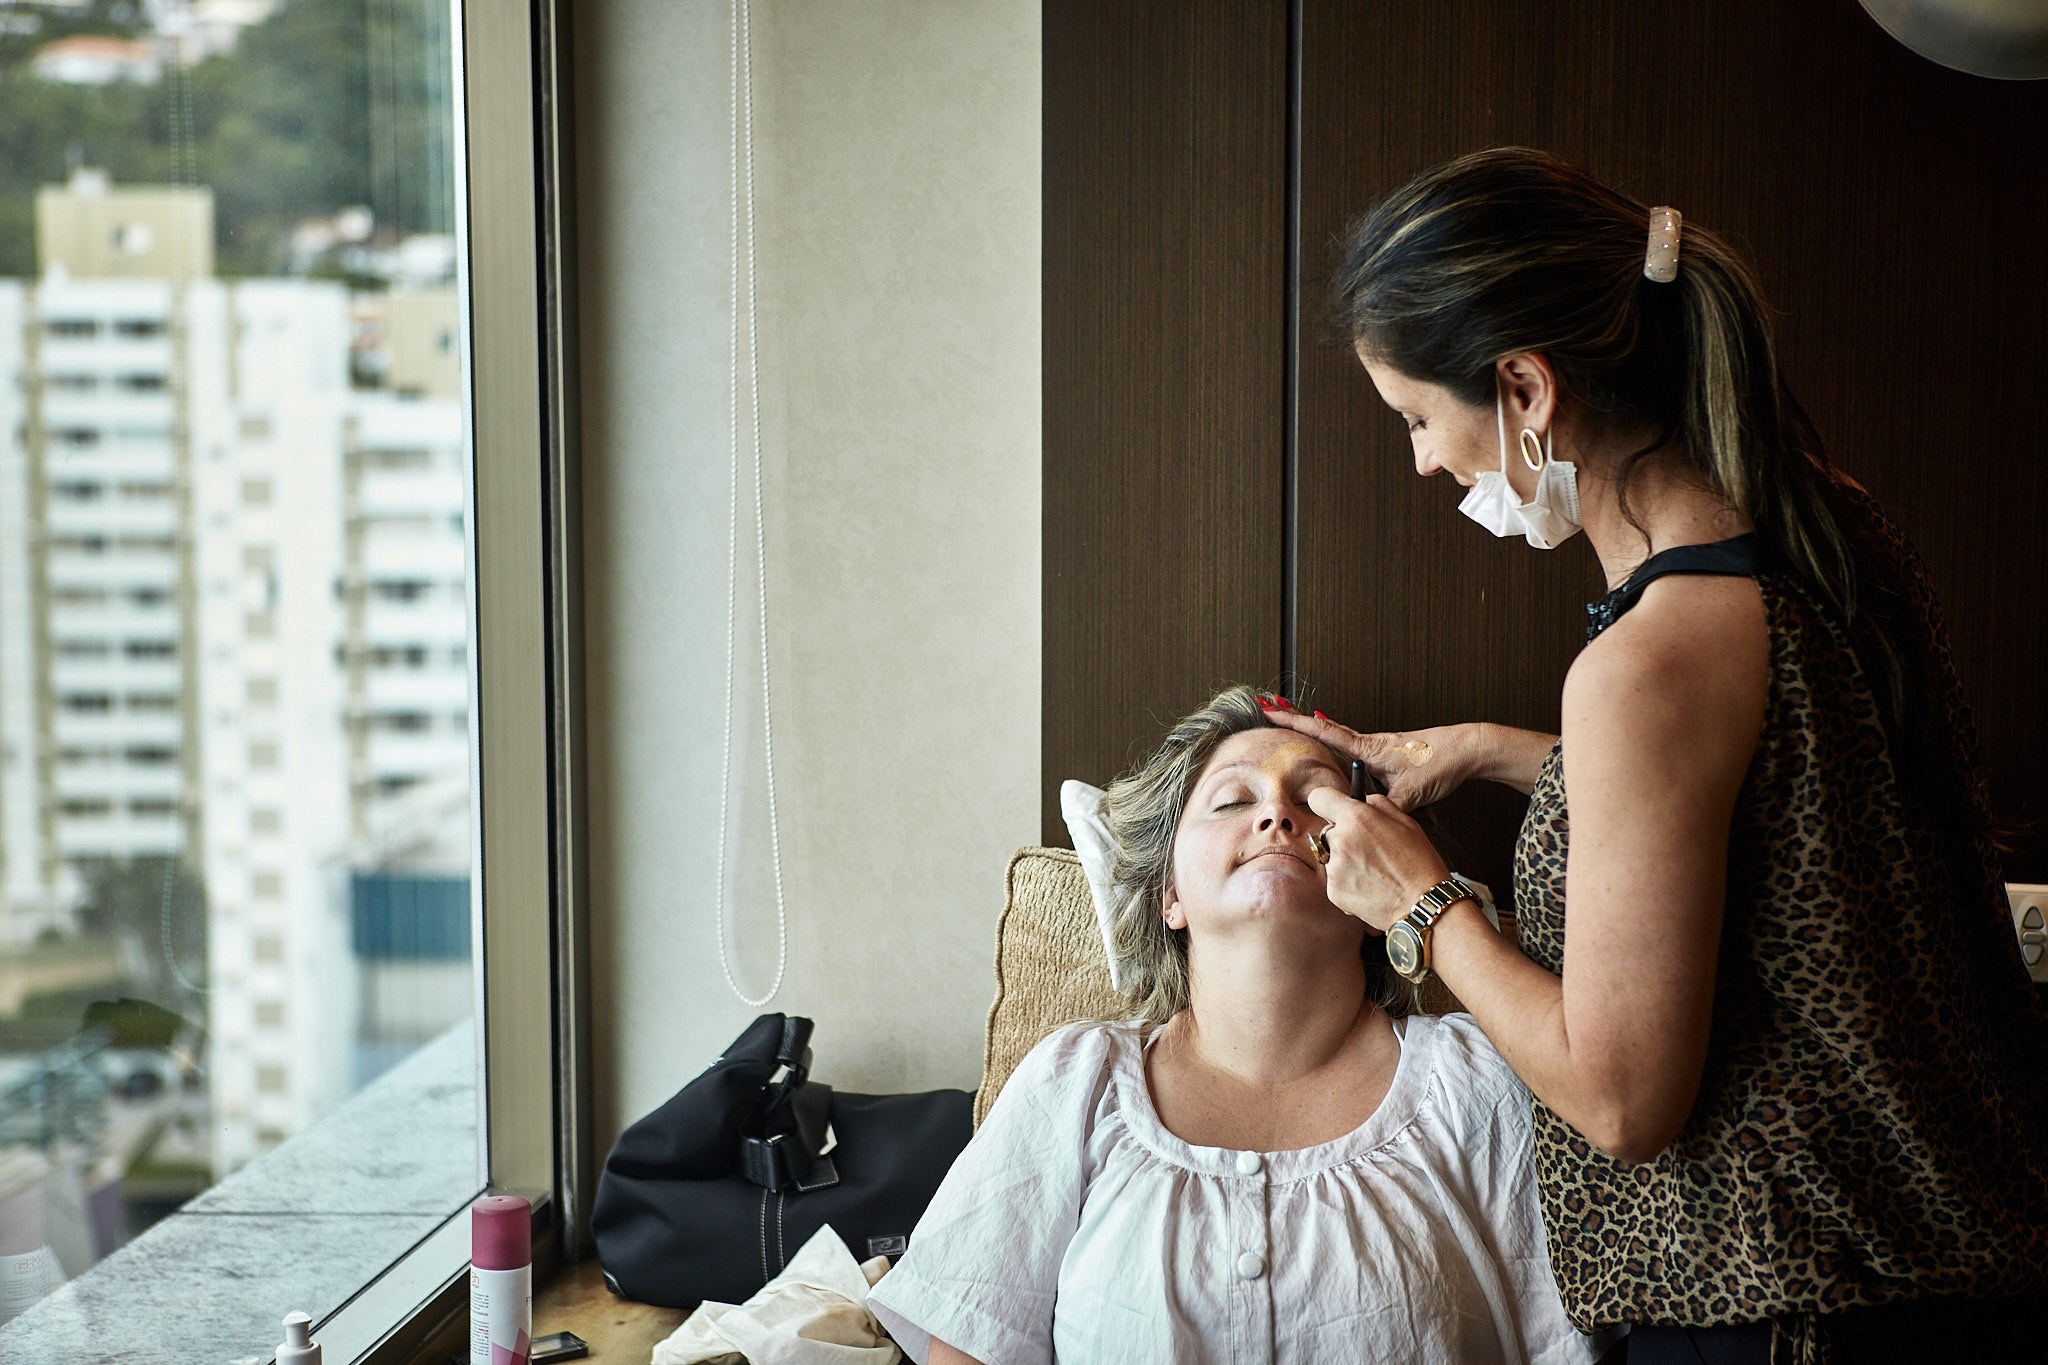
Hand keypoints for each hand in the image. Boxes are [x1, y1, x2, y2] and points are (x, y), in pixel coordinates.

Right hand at [1259, 706, 1483, 810]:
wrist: (1467, 749)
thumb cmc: (1440, 763)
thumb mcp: (1409, 793)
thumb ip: (1382, 808)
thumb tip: (1363, 821)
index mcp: (1369, 748)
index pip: (1323, 732)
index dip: (1295, 723)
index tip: (1270, 711)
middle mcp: (1370, 745)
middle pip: (1325, 730)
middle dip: (1297, 722)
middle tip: (1270, 712)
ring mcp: (1380, 750)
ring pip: (1341, 745)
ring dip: (1318, 737)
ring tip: (1293, 732)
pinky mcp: (1391, 758)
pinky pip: (1358, 756)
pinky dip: (1343, 755)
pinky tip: (1341, 766)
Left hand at [1305, 786, 1451, 933]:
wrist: (1420, 905)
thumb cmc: (1419, 863)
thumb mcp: (1406, 823)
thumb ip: (1379, 805)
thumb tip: (1363, 800)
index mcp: (1357, 818)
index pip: (1319, 798)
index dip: (1328, 802)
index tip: (1335, 810)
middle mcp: (1340, 840)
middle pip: (1328, 830)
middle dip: (1343, 835)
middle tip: (1369, 849)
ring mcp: (1334, 868)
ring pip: (1331, 856)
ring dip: (1346, 860)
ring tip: (1374, 871)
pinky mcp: (1333, 891)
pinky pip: (1335, 880)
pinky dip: (1347, 882)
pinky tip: (1370, 886)